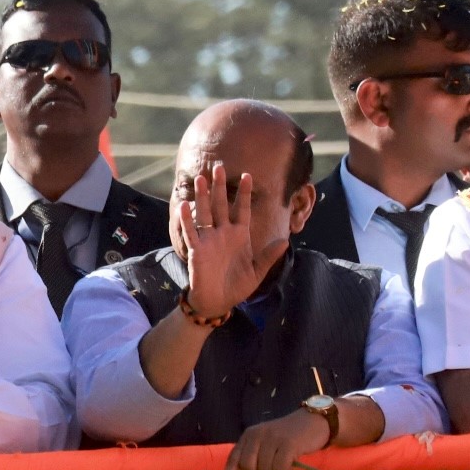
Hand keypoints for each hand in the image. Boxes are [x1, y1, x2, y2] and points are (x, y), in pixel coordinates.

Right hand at [178, 161, 284, 317]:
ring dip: (203, 196)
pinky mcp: (196, 249)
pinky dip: (187, 219)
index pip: (242, 209)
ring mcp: (209, 240)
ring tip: (202, 178)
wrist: (218, 302)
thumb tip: (285, 241)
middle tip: (219, 166)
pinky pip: (191, 232)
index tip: (248, 175)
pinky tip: (184, 205)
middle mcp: (223, 233)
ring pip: (205, 213)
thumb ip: (269, 256)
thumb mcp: (258, 272)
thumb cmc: (237, 286)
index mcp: (239, 236)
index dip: (244, 193)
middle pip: (221, 205)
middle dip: (220, 186)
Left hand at [221, 409, 330, 469]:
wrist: (313, 421)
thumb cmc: (288, 437)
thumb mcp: (266, 445)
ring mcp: (273, 438)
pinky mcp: (288, 443)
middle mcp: (257, 434)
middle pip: (247, 467)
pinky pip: (280, 468)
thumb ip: (253, 461)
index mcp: (249, 435)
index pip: (233, 458)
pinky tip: (290, 465)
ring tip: (283, 469)